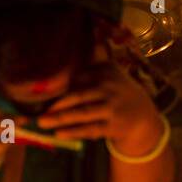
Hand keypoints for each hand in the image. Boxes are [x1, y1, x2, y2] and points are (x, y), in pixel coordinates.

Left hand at [36, 61, 162, 151]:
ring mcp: (112, 107)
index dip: (60, 88)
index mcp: (106, 71)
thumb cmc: (116, 93)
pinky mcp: (114, 125)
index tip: (42, 94)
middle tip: (39, 111)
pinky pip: (90, 129)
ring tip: (43, 123)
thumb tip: (74, 48)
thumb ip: (92, 61)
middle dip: (58, 104)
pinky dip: (74, 132)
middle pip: (79, 96)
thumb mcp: (109, 72)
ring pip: (83, 114)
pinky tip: (59, 134)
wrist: (142, 115)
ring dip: (61, 119)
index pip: (79, 79)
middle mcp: (110, 88)